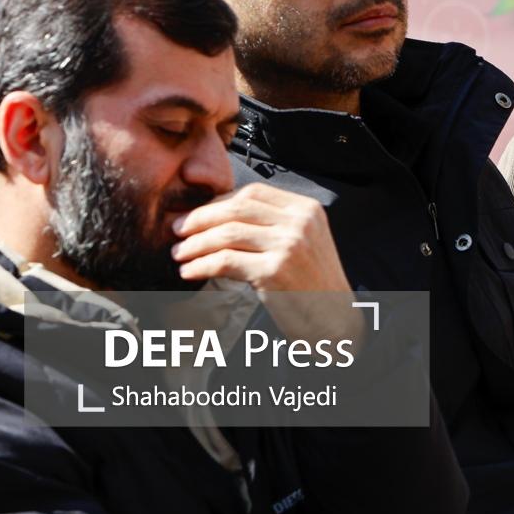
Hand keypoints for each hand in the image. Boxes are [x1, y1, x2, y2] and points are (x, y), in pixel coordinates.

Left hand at [172, 183, 359, 342]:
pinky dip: (201, 266)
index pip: (253, 193)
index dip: (218, 202)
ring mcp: (289, 245)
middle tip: (177, 230)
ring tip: (179, 254)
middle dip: (200, 218)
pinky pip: (225, 261)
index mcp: (307, 209)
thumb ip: (274, 225)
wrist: (336, 321)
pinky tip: (188, 272)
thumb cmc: (313, 285)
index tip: (197, 215)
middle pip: (236, 208)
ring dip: (195, 244)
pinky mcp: (275, 271)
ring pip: (227, 234)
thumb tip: (221, 216)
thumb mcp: (303, 244)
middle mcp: (300, 222)